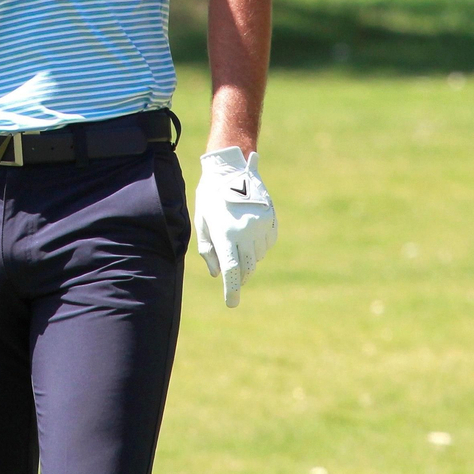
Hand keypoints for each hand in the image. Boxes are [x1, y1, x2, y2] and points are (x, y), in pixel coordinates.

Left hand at [195, 147, 276, 306]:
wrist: (231, 170)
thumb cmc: (210, 197)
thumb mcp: (202, 221)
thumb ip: (208, 249)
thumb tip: (218, 274)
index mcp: (226, 234)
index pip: (231, 270)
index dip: (232, 290)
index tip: (232, 304)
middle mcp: (246, 232)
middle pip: (246, 267)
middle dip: (240, 277)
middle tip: (234, 280)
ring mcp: (261, 226)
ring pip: (257, 257)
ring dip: (248, 259)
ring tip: (237, 244)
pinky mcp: (271, 221)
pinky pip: (266, 244)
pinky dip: (258, 247)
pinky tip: (249, 234)